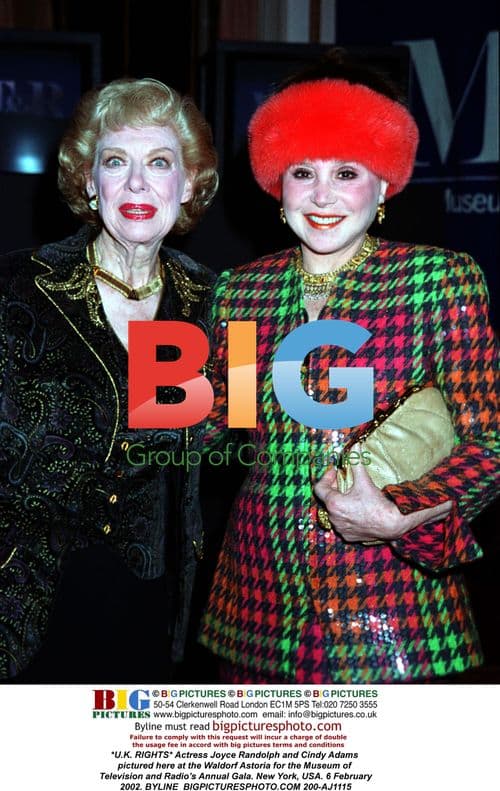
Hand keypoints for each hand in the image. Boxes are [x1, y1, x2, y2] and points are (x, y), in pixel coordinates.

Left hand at [313, 444, 452, 543]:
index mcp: (334, 503)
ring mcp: (341, 529)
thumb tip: (355, 445)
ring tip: (352, 496)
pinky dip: (348, 517)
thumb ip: (356, 462)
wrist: (392, 523)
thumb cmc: (376, 502)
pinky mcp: (348, 537)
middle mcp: (333, 518)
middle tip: (346, 483)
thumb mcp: (364, 480)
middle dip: (335, 490)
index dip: (326, 478)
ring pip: (335, 513)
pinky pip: (343, 525)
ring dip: (341, 503)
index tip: (336, 473)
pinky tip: (358, 511)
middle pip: (327, 500)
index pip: (319, 488)